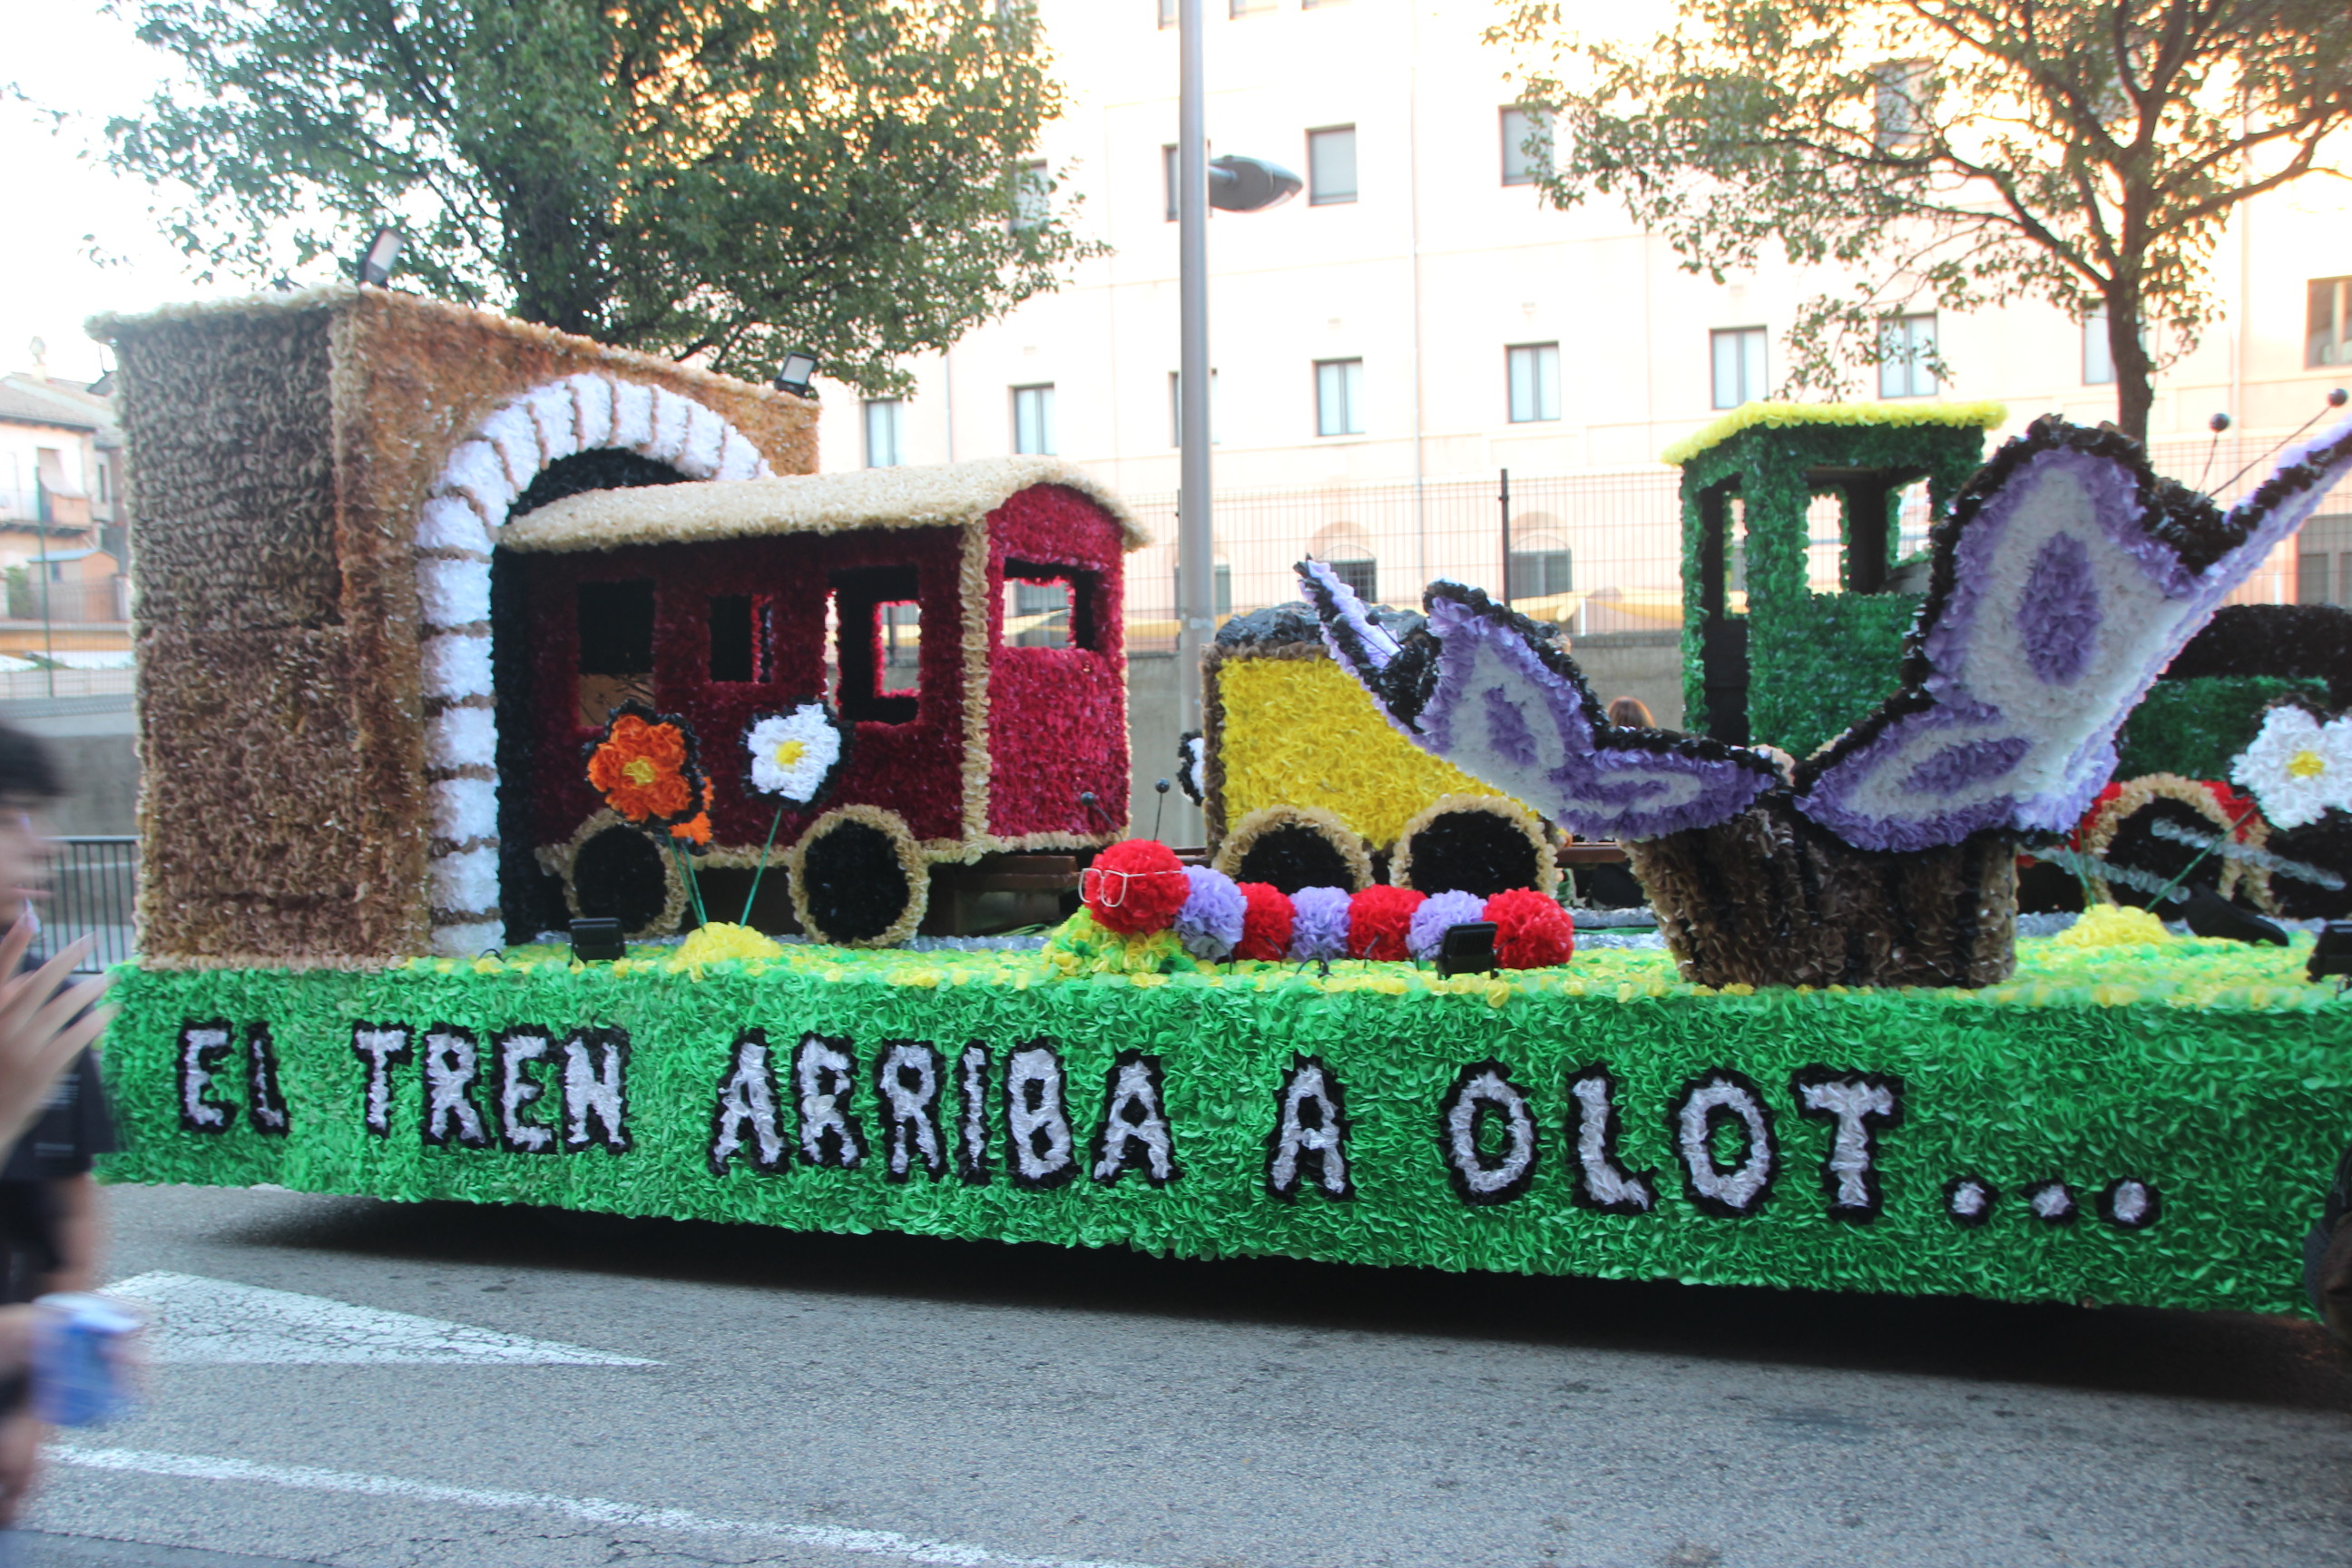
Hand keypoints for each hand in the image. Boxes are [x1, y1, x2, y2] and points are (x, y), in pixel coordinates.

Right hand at [0, 922, 113, 1154]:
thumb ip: (2, 1005)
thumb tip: (22, 976)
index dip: (12, 944)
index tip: (30, 918)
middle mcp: (1, 1027)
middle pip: (39, 982)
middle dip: (66, 956)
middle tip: (90, 938)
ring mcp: (22, 1048)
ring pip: (63, 1007)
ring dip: (90, 988)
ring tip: (108, 979)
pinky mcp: (43, 1069)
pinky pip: (76, 1036)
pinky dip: (95, 1020)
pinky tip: (110, 1011)